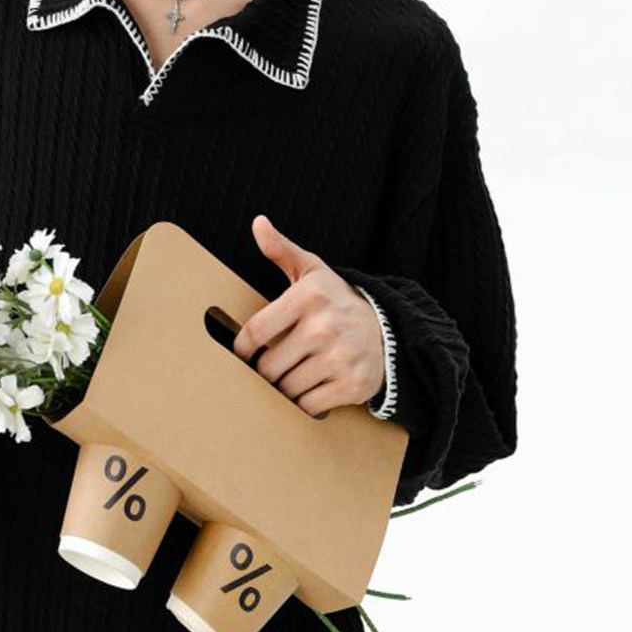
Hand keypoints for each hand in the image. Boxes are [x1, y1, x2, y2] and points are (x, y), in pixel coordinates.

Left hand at [232, 213, 385, 416]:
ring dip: (284, 388)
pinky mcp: (352, 385)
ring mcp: (340, 358)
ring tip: (294, 375)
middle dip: (266, 371)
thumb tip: (258, 224)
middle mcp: (324, 327)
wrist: (389, 330)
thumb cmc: (338, 301)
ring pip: (286, 389)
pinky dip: (305, 403)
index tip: (244, 354)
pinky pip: (309, 406)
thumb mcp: (313, 271)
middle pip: (268, 367)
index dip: (242, 349)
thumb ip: (281, 249)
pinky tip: (312, 388)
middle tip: (274, 367)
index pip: (254, 333)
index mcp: (308, 297)